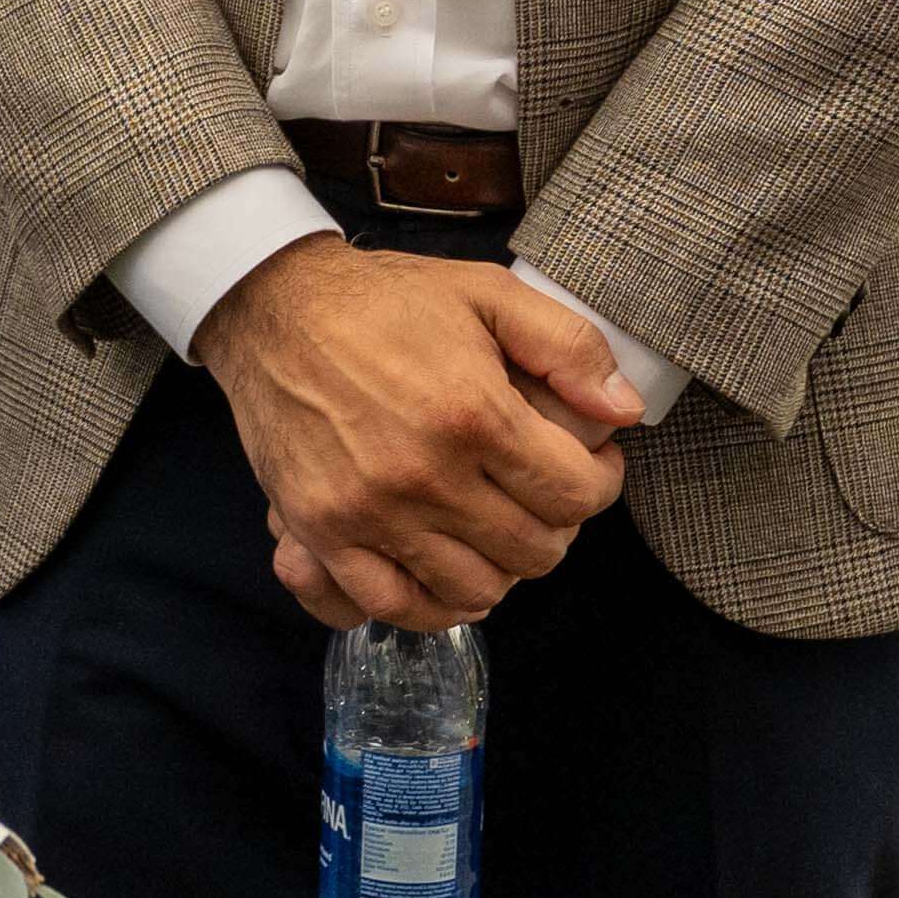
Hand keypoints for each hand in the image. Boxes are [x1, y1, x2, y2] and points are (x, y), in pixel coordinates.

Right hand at [203, 237, 636, 629]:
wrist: (274, 309)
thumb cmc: (386, 300)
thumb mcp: (489, 292)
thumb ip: (568, 347)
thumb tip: (624, 411)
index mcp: (473, 414)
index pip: (574, 494)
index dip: (600, 484)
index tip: (590, 465)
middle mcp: (424, 475)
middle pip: (532, 551)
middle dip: (556, 528)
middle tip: (543, 495)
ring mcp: (369, 513)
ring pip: (472, 590)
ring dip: (500, 568)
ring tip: (498, 531)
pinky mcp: (323, 532)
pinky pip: (392, 605)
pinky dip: (432, 605)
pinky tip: (448, 576)